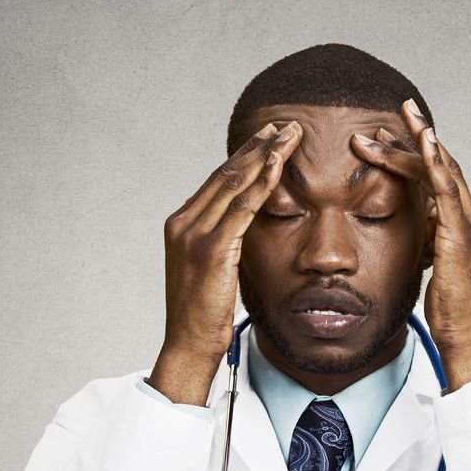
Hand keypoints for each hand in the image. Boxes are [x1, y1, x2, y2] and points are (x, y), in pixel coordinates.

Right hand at [149, 121, 303, 404]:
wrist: (188, 345)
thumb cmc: (204, 315)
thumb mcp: (213, 271)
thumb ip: (225, 243)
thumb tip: (248, 227)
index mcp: (181, 225)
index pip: (218, 180)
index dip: (245, 156)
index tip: (268, 137)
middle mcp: (183, 223)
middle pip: (226, 173)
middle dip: (258, 146)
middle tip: (284, 125)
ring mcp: (194, 234)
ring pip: (234, 183)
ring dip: (264, 156)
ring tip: (288, 135)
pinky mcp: (211, 250)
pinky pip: (241, 208)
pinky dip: (261, 184)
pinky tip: (278, 165)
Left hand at [351, 100, 470, 390]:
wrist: (467, 339)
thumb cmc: (451, 310)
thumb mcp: (438, 265)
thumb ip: (432, 239)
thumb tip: (417, 223)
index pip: (442, 178)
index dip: (415, 156)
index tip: (387, 140)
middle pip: (441, 166)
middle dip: (411, 140)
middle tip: (383, 119)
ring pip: (442, 170)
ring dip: (416, 142)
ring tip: (396, 117)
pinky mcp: (463, 234)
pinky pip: (448, 189)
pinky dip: (434, 162)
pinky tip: (422, 140)